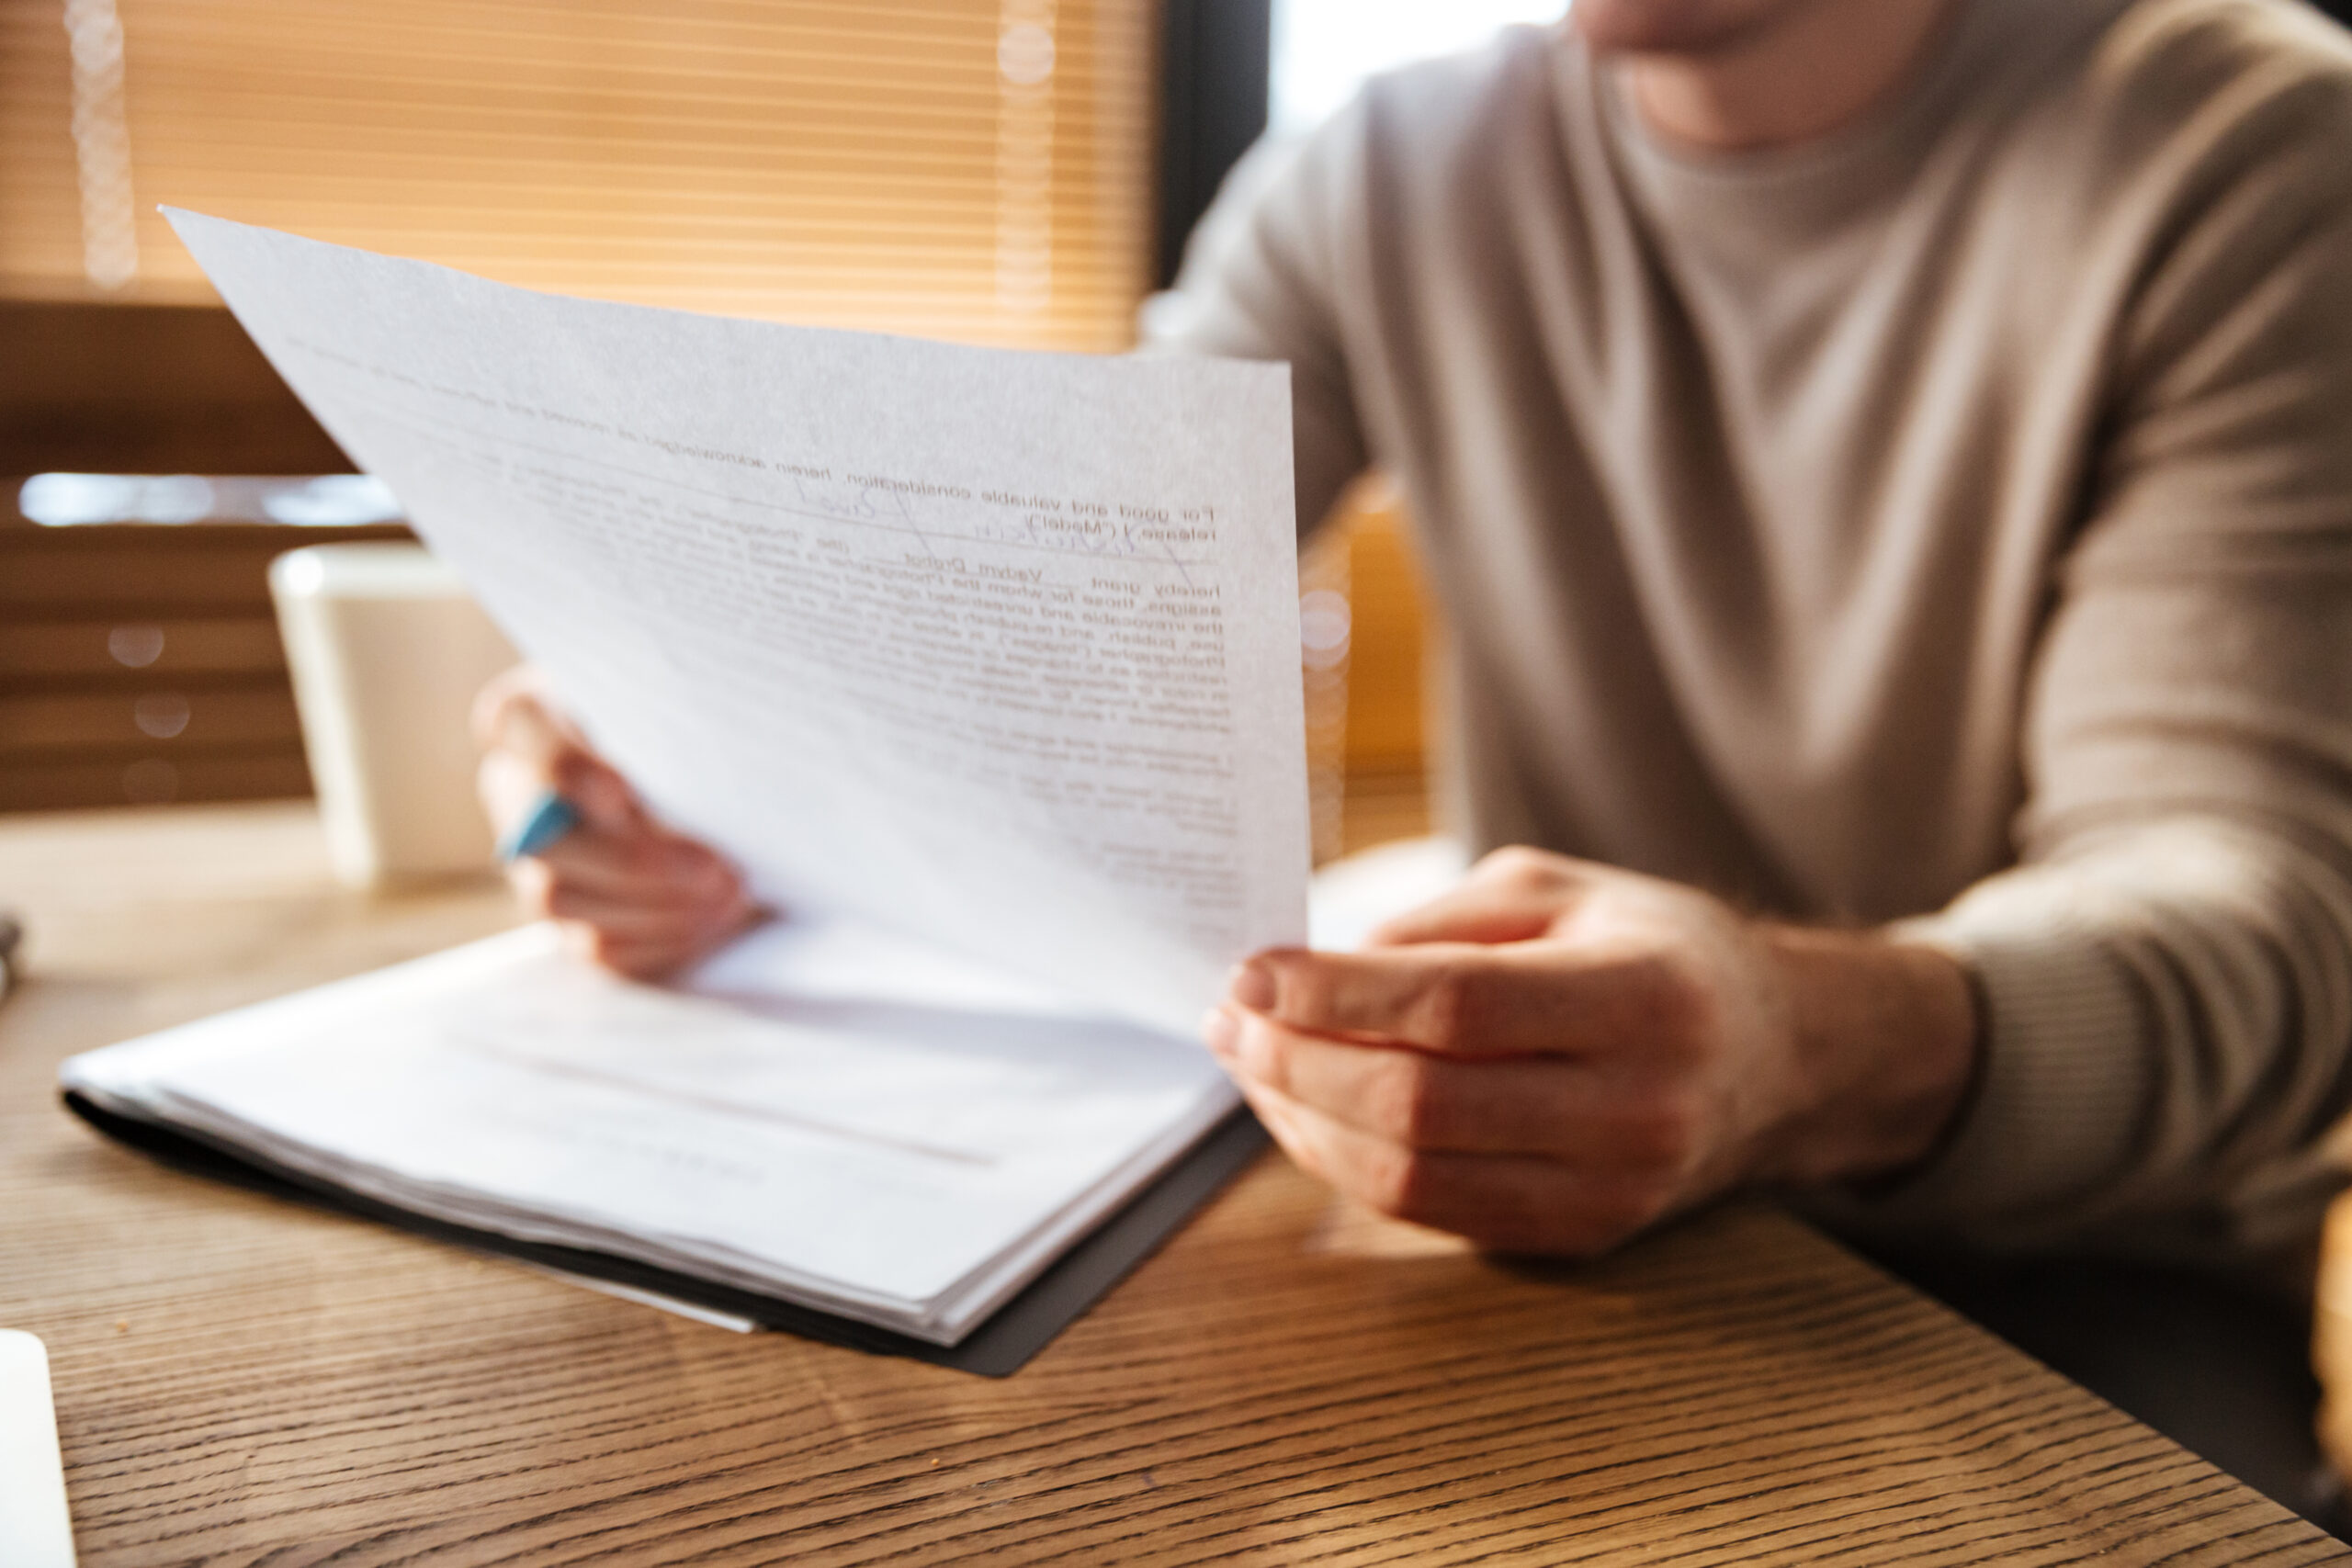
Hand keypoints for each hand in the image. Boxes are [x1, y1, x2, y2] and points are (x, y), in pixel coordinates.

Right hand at [473, 665, 757, 977]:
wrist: (721, 778)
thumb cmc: (701, 720)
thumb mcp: (696, 702)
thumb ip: (686, 716)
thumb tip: (719, 763)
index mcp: (536, 714)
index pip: (517, 720)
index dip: (562, 765)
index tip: (621, 794)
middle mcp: (518, 788)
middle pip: (545, 836)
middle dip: (634, 861)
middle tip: (713, 869)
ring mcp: (539, 859)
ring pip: (565, 899)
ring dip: (655, 906)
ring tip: (731, 895)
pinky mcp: (573, 917)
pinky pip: (598, 945)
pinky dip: (660, 939)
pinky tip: (715, 921)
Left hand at [1204, 847, 1977, 1255]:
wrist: (1781, 1057)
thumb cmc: (1655, 950)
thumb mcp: (1560, 891)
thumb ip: (1440, 925)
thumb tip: (1311, 972)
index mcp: (1641, 995)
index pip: (1456, 1007)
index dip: (1336, 995)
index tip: (1251, 971)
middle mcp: (1637, 1106)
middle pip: (1422, 1103)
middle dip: (1297, 1063)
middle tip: (1231, 1019)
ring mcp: (1613, 1188)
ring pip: (1415, 1178)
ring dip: (1305, 1124)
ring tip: (1252, 1064)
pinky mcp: (1582, 1235)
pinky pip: (1436, 1213)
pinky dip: (1350, 1167)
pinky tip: (1306, 1115)